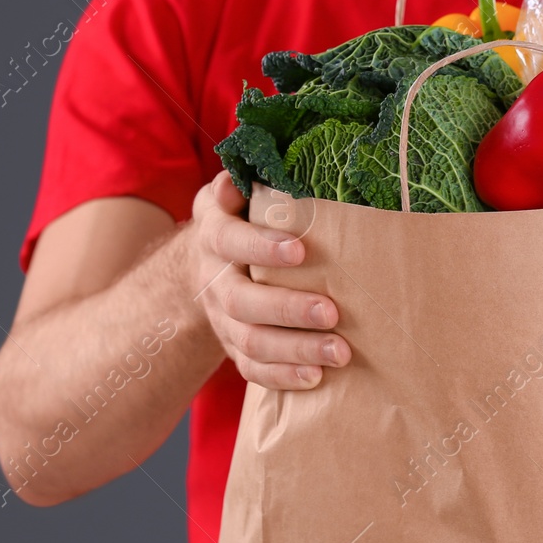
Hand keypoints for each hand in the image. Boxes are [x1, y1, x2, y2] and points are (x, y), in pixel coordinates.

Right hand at [189, 171, 350, 389]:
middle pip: (242, 302)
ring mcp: (222, 319)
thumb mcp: (236, 189)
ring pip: (251, 341)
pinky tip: (316, 378)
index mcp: (215, 235)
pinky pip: (252, 369)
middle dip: (289, 309)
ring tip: (339, 352)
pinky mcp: (233, 346)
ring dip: (296, 349)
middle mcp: (214, 280)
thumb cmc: (239, 216)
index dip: (261, 247)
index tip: (300, 250)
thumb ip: (252, 177)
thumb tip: (278, 165)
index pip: (230, 241)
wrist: (203, 262)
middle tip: (332, 311)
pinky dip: (283, 376)